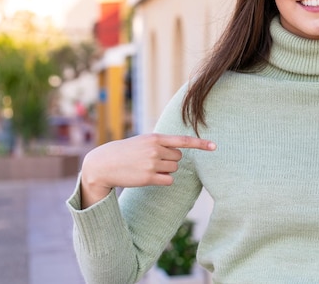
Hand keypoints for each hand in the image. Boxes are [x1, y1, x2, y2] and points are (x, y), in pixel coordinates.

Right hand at [80, 134, 215, 207]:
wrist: (104, 164)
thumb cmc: (126, 151)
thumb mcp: (144, 141)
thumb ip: (161, 143)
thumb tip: (180, 153)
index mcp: (155, 138)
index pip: (183, 140)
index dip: (200, 144)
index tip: (214, 146)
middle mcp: (155, 150)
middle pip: (178, 158)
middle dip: (170, 160)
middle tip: (152, 160)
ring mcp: (152, 164)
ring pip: (173, 169)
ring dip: (165, 170)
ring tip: (147, 167)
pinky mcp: (148, 178)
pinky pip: (168, 181)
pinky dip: (163, 180)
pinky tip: (149, 177)